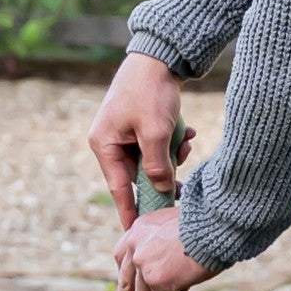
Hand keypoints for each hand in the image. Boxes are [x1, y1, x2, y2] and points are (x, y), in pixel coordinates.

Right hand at [88, 53, 188, 225]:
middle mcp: (110, 141)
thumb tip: (161, 191)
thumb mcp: (155, 132)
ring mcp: (124, 133)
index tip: (136, 235)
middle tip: (185, 184)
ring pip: (151, 161)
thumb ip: (156, 166)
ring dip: (171, 156)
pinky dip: (171, 143)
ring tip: (185, 142)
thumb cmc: (151, 91)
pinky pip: (156, 145)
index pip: (119, 189)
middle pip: (138, 175)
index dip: (130, 213)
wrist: (159, 55)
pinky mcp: (139, 125)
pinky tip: (186, 132)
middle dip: (164, 174)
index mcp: (104, 145)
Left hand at [114, 206, 214, 290]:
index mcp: (138, 229)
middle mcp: (136, 247)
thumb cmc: (202, 223)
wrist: (213, 223)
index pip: (122, 256)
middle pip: (126, 281)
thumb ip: (165, 247)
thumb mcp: (174, 226)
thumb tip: (173, 277)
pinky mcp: (158, 281)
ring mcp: (145, 266)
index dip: (125, 276)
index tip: (128, 288)